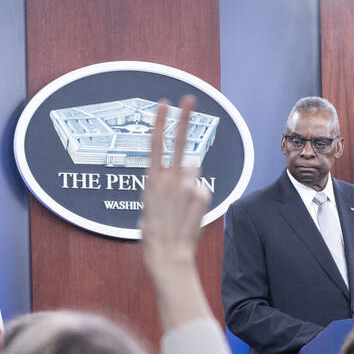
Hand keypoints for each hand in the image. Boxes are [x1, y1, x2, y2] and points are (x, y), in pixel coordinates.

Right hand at [139, 96, 212, 329]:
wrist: (168, 255)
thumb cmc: (155, 233)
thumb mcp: (152, 204)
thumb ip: (168, 181)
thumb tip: (191, 163)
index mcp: (152, 179)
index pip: (156, 143)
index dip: (160, 122)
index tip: (164, 103)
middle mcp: (170, 179)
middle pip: (179, 141)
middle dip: (184, 118)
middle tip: (189, 98)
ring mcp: (187, 187)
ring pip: (193, 171)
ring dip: (189, 180)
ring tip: (181, 205)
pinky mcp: (201, 196)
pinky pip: (202, 189)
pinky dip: (198, 197)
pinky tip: (190, 213)